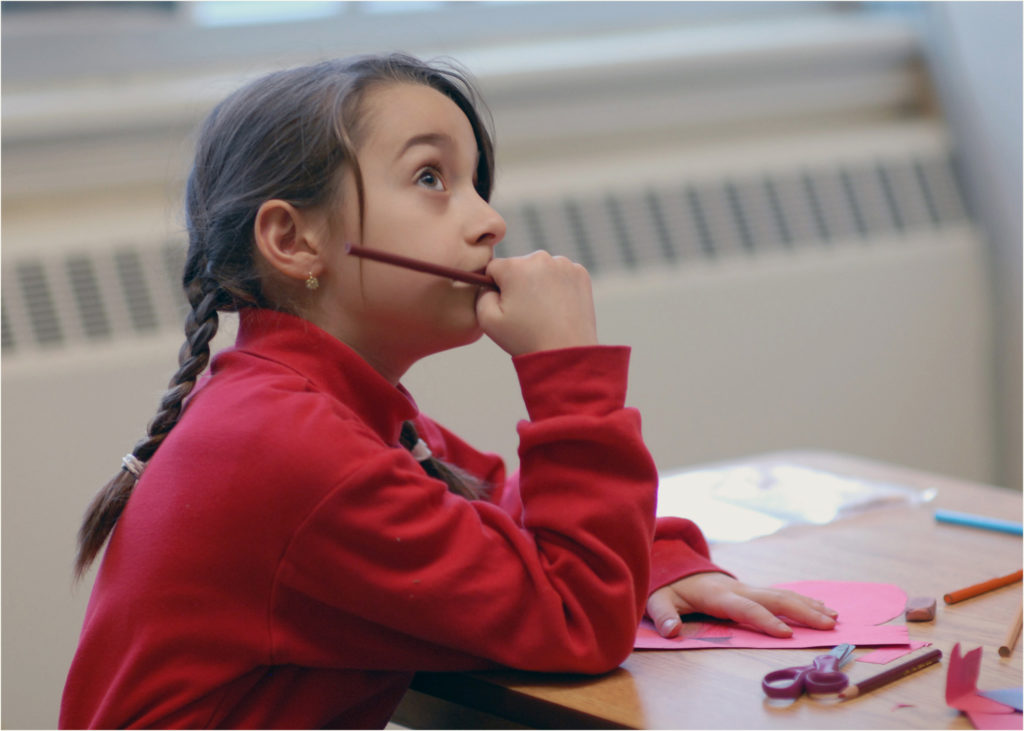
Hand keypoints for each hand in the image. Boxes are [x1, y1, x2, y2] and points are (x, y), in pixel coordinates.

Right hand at [476, 251, 597, 355]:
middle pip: (519, 266)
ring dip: (538, 284)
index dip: (495, 288)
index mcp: (515, 267)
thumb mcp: (487, 320)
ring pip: (540, 269)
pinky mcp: (580, 273)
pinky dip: (558, 286)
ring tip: (543, 311)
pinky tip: (558, 307)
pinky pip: (560, 274)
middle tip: (526, 312)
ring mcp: (564, 264)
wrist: (566, 352)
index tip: (507, 307)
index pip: (494, 268)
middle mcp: (540, 258)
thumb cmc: (525, 338)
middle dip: (518, 284)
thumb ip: (480, 294)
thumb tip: (489, 284)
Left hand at [646, 572, 838, 637]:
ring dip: (809, 605)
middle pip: (774, 598)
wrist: (675, 567)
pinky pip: (781, 594)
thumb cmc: (669, 588)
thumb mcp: (658, 600)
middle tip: (828, 626)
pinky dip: (804, 601)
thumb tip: (670, 631)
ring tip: (833, 618)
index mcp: (718, 594)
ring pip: (782, 594)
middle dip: (802, 611)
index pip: (745, 608)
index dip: (765, 621)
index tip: (786, 634)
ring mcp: (747, 587)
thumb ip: (663, 616)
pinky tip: (823, 609)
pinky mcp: (752, 590)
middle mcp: (738, 588)